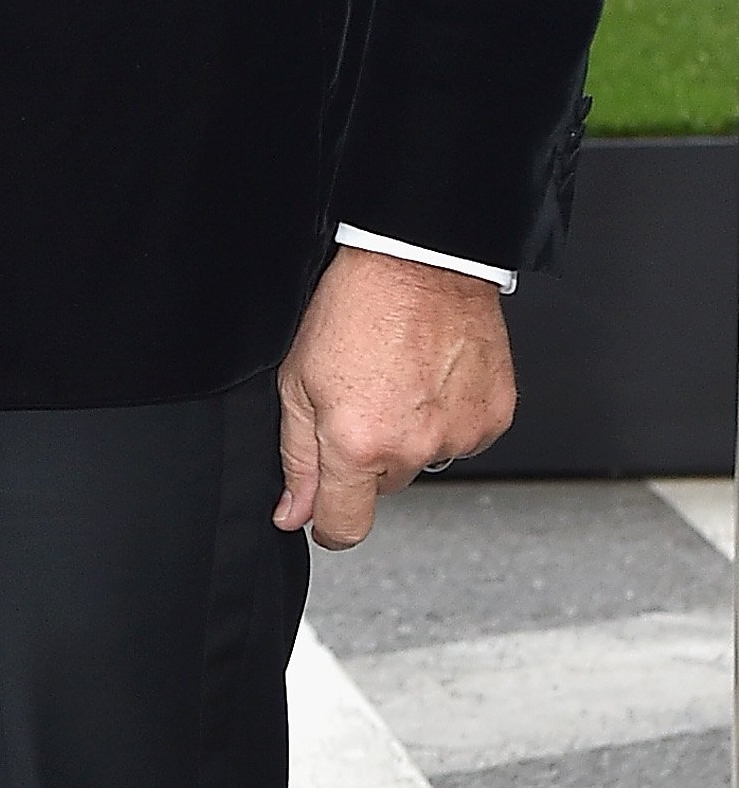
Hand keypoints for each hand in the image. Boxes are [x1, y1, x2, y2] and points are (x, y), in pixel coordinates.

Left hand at [275, 246, 514, 548]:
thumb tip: (295, 512)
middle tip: (360, 397)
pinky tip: (430, 375)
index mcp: (358, 443)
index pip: (344, 527)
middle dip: (366, 456)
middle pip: (383, 486)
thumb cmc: (355, 305)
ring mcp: (459, 434)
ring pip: (422, 459)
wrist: (419, 260)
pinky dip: (445, 416)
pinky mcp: (493, 418)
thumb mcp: (297, 378)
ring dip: (408, 434)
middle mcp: (413, 447)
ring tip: (397, 377)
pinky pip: (461, 436)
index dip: (326, 521)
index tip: (322, 509)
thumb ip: (297, 456)